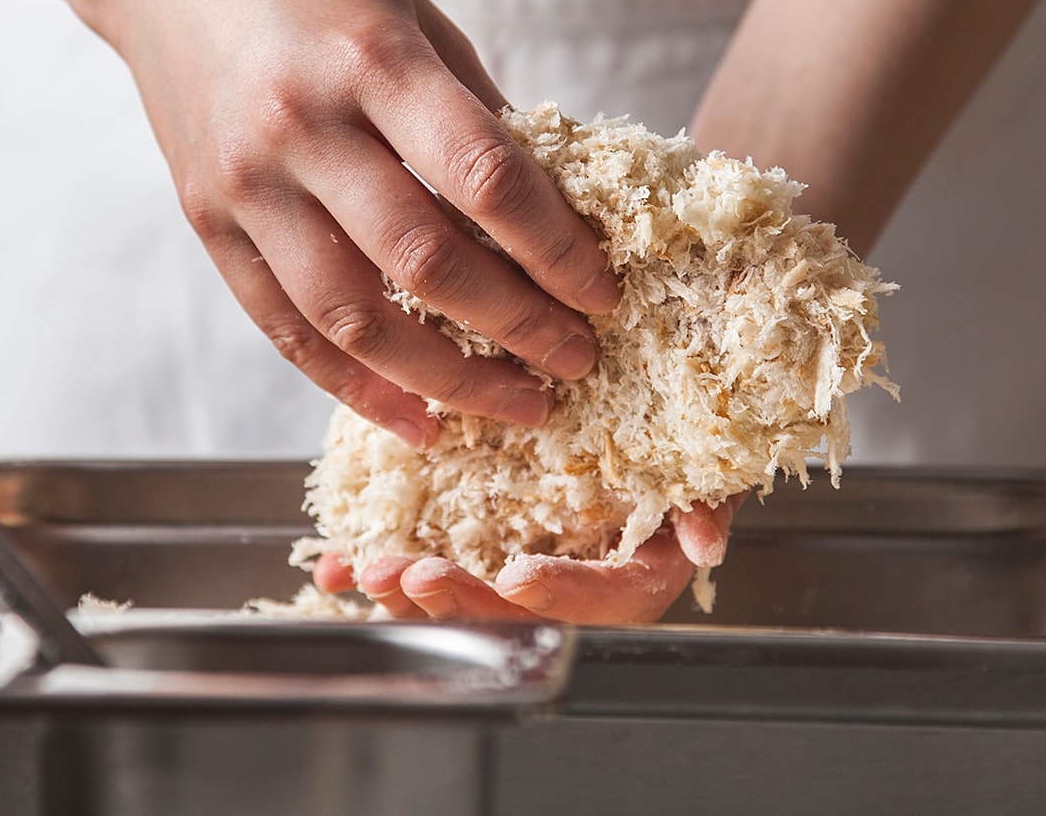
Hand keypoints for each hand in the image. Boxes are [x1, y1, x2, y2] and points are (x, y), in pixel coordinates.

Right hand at [104, 0, 621, 447]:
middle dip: (517, 326)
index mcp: (369, 58)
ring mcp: (246, 182)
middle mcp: (302, 126)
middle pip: (426, 260)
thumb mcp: (410, 10)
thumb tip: (550, 212)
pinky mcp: (208, 221)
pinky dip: (355, 385)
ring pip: (354, 317)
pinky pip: (286, 327)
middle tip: (576, 360)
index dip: (556, 249)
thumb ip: (472, 111)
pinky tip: (418, 418)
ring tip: (513, 404)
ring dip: (445, 379)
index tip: (603, 292)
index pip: (485, 178)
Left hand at [312, 495, 744, 624]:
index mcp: (630, 580)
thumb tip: (703, 542)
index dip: (559, 593)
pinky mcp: (473, 552)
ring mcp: (516, 576)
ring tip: (366, 571)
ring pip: (462, 605)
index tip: (517, 575)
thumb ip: (709, 504)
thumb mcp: (707, 470)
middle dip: (461, 605)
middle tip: (411, 577)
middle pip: (517, 617)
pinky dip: (379, 574)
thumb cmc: (683, 454)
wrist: (655, 428)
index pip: (600, 601)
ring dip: (410, 596)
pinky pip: (424, 577)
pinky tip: (336, 565)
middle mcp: (572, 590)